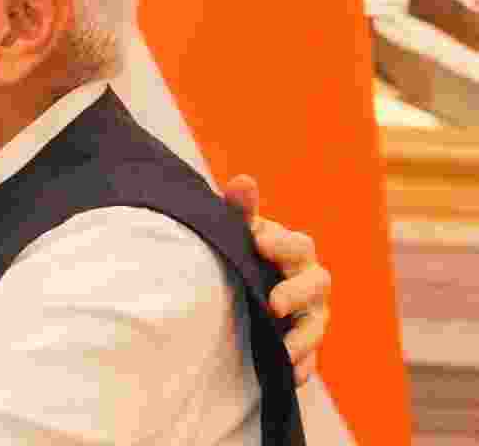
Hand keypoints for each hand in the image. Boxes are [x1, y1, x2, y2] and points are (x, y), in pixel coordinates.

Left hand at [223, 174, 330, 385]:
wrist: (246, 286)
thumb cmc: (246, 251)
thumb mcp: (241, 231)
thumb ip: (240, 210)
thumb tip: (242, 181)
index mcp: (294, 251)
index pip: (299, 245)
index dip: (282, 244)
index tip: (259, 243)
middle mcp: (310, 282)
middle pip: (317, 284)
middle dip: (297, 293)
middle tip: (273, 303)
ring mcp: (311, 314)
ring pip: (317, 326)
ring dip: (303, 339)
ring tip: (283, 352)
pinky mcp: (303, 344)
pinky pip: (309, 360)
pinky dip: (302, 368)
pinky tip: (290, 377)